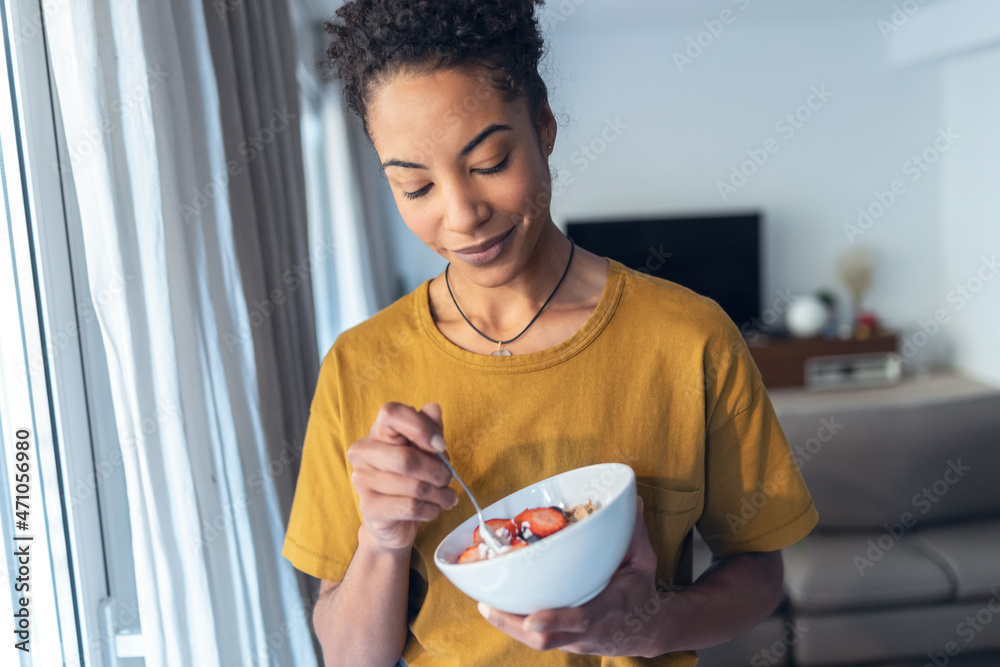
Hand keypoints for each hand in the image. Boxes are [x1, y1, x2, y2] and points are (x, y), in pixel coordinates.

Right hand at [348, 402, 458, 552]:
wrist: (392, 519)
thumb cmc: (410, 477)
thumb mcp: (424, 449)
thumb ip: (430, 428)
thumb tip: (433, 409)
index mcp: (377, 431)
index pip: (391, 414)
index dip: (421, 427)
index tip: (441, 445)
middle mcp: (363, 452)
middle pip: (406, 458)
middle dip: (437, 471)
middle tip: (447, 478)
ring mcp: (362, 480)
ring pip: (413, 486)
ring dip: (439, 494)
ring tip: (446, 497)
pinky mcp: (369, 507)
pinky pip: (410, 507)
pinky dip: (430, 510)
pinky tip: (433, 509)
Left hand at [477, 496, 674, 657]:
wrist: (645, 630)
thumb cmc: (641, 591)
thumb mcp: (644, 561)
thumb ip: (635, 534)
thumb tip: (633, 501)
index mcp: (611, 608)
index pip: (583, 619)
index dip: (556, 620)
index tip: (531, 618)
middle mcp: (591, 631)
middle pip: (549, 638)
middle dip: (516, 625)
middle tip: (488, 606)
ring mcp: (576, 641)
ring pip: (537, 642)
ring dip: (509, 625)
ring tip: (485, 605)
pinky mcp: (565, 641)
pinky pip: (536, 638)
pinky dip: (514, 624)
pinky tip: (495, 608)